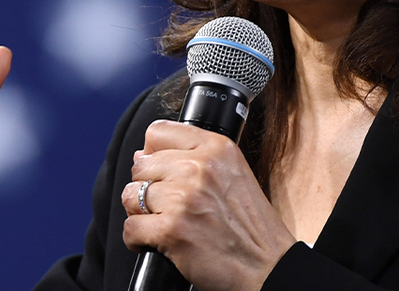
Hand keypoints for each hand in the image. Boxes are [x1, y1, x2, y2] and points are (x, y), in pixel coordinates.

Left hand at [121, 120, 295, 290]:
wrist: (268, 267)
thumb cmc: (251, 227)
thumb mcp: (232, 174)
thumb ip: (191, 158)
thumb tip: (141, 155)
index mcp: (216, 148)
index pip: (157, 132)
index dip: (152, 154)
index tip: (160, 171)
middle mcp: (198, 168)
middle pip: (140, 166)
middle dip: (147, 188)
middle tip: (167, 206)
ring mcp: (183, 198)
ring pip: (131, 196)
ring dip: (141, 214)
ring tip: (164, 224)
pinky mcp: (171, 230)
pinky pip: (130, 228)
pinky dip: (137, 240)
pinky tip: (157, 243)